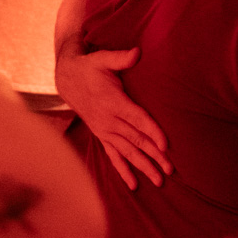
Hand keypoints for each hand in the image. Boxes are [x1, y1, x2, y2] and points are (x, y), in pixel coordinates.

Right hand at [54, 39, 169, 189]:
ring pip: (127, 152)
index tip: (166, 146)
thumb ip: (120, 58)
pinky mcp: (102, 135)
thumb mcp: (102, 58)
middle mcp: (109, 120)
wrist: (67, 79)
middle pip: (136, 140)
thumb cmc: (90, 67)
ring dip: (143, 166)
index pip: (137, 119)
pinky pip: (113, 156)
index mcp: (113, 102)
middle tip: (170, 171)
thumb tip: (137, 52)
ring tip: (159, 181)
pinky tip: (134, 185)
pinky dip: (124, 170)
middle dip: (154, 156)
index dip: (152, 132)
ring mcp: (104, 130)